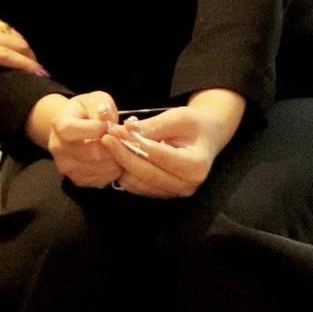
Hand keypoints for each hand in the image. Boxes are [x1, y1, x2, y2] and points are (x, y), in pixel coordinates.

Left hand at [0, 0, 41, 106]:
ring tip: (31, 63)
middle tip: (39, 75)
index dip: (25, 65)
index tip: (41, 75)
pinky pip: (4, 26)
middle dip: (32, 59)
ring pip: (12, 34)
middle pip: (15, 44)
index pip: (4, 56)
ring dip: (26, 48)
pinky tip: (15, 47)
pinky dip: (15, 37)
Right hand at [29, 91, 121, 189]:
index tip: (108, 125)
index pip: (72, 130)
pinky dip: (113, 171)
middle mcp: (58, 148)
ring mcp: (66, 167)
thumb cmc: (86, 111)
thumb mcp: (94, 99)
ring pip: (100, 169)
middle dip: (113, 147)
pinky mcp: (77, 180)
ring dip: (116, 159)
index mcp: (59, 125)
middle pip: (91, 154)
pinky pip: (102, 179)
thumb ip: (101, 106)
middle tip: (121, 140)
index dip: (95, 128)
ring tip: (118, 148)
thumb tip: (108, 121)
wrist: (73, 128)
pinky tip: (113, 159)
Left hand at [102, 90, 243, 198]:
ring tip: (111, 144)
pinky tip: (120, 155)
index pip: (158, 156)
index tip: (114, 131)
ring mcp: (175, 193)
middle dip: (122, 155)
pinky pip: (137, 187)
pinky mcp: (163, 193)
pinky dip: (125, 172)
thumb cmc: (194, 124)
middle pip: (146, 173)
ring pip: (138, 183)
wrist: (206, 136)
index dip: (133, 143)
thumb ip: (152, 126)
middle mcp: (186, 185)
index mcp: (195, 166)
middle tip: (106, 138)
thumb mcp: (178, 117)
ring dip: (121, 164)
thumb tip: (125, 131)